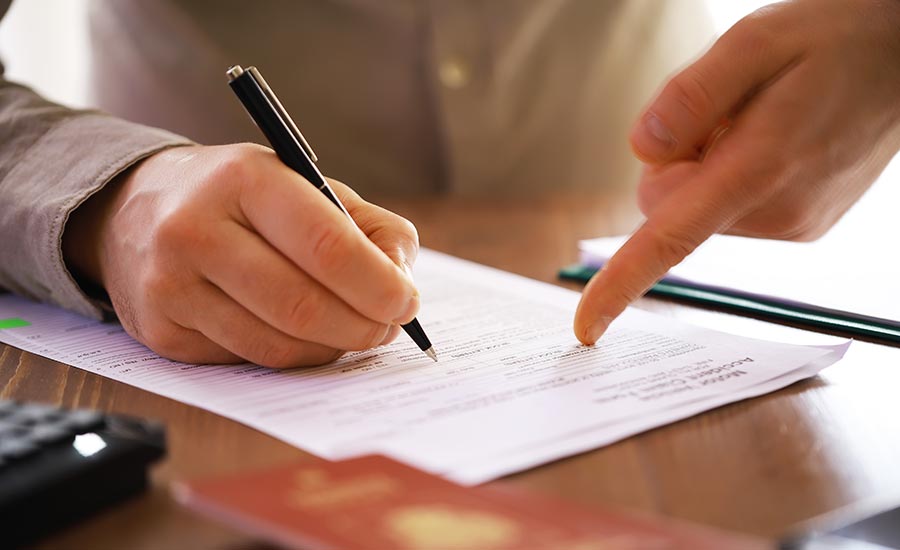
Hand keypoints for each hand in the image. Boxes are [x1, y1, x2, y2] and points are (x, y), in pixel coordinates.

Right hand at [64, 143, 419, 366]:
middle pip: (304, 306)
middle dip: (363, 326)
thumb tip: (402, 281)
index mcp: (244, 181)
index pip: (328, 247)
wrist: (134, 210)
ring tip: (350, 329)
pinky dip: (291, 355)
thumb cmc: (241, 198)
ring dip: (331, 347)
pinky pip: (249, 360)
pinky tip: (300, 333)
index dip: (379, 285)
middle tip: (387, 326)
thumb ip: (368, 226)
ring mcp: (171, 286)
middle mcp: (196, 231)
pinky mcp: (161, 331)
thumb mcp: (303, 184)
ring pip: (278, 346)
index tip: (407, 302)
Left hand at [574, 0, 899, 343]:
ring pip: (695, 206)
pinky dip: (730, 175)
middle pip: (664, 206)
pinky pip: (727, 207)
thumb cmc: (832, 38)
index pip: (671, 238)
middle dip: (671, 162)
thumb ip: (691, 96)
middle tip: (721, 113)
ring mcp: (792, 224)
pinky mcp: (798, 225)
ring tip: (757, 120)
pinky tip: (770, 138)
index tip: (588, 327)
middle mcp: (778, 211)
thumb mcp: (754, 40)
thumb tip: (642, 150)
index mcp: (760, 167)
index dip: (621, 283)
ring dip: (704, 164)